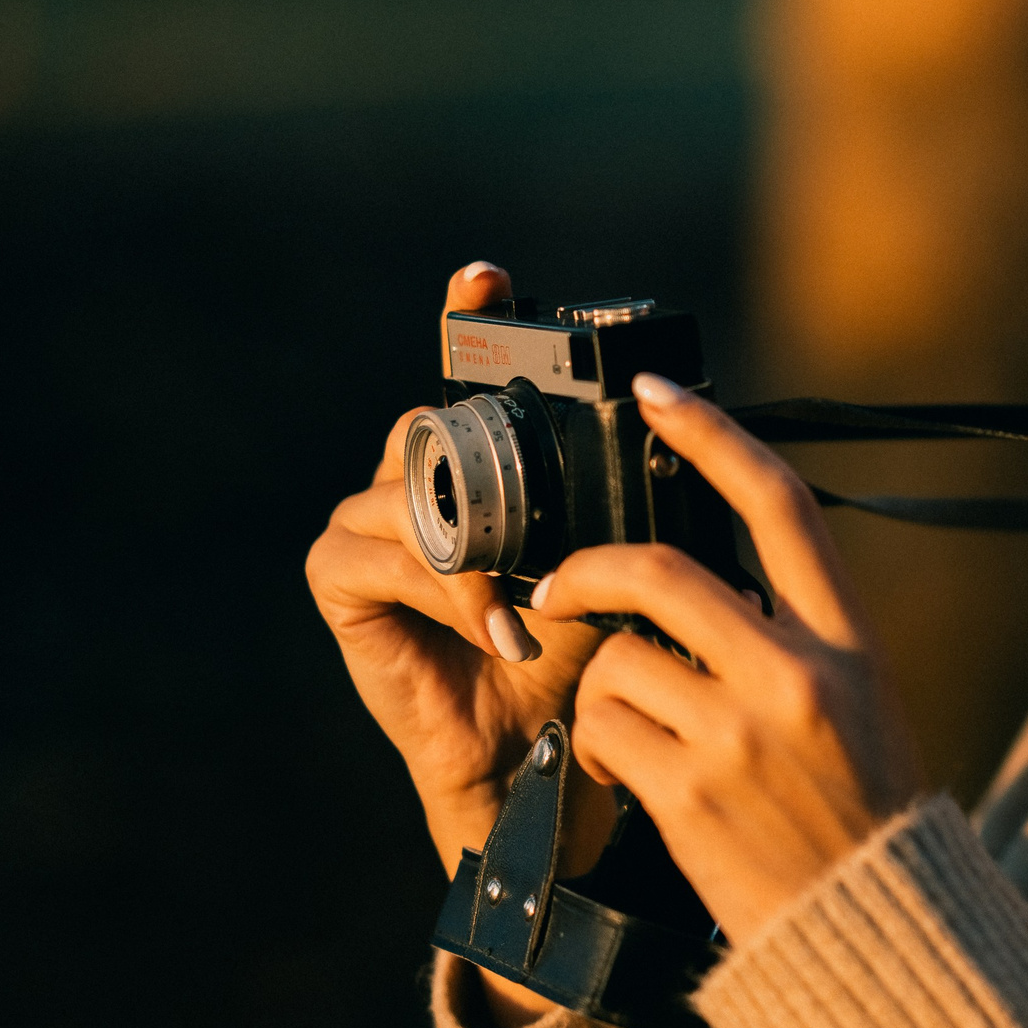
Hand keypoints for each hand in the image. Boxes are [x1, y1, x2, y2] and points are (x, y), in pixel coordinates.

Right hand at [304, 262, 615, 879]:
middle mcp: (424, 481)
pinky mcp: (340, 579)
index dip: (471, 316)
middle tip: (520, 505)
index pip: (472, 371)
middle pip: (431, 424)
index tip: (488, 277)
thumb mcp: (618, 562)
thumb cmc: (579, 654)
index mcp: (489, 463)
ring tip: (524, 598)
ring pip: (407, 492)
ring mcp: (372, 526)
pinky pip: (374, 555)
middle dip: (470, 450)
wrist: (536, 750)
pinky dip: (440, 589)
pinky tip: (492, 626)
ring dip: (472, 548)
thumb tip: (688, 436)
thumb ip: (624, 499)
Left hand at [535, 373, 923, 944]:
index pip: (780, 505)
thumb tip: (711, 581)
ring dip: (598, 693)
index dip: (714, 437)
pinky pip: (601, 732)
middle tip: (557, 587)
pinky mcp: (690, 792)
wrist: (873, 928)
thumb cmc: (858, 811)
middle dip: (589, 571)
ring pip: (616, 662)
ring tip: (624, 734)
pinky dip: (594, 747)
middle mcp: (799, 672)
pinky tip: (619, 775)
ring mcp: (742, 733)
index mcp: (849, 639)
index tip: (660, 395)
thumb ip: (795, 637)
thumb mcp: (859, 703)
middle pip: (662, 571)